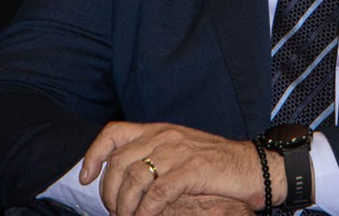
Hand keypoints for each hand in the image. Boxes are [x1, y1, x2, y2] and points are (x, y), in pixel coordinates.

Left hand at [79, 121, 283, 215]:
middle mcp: (165, 136)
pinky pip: (156, 194)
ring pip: (133, 179)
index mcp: (158, 130)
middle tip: (115, 212)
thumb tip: (121, 177)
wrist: (253, 167)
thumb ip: (153, 155)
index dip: (93, 155)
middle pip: (118, 162)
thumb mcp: (179, 151)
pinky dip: (146, 211)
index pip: (113, 133)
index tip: (85, 178)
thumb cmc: (216, 165)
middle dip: (109, 193)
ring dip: (125, 206)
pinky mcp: (192, 170)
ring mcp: (178, 152)